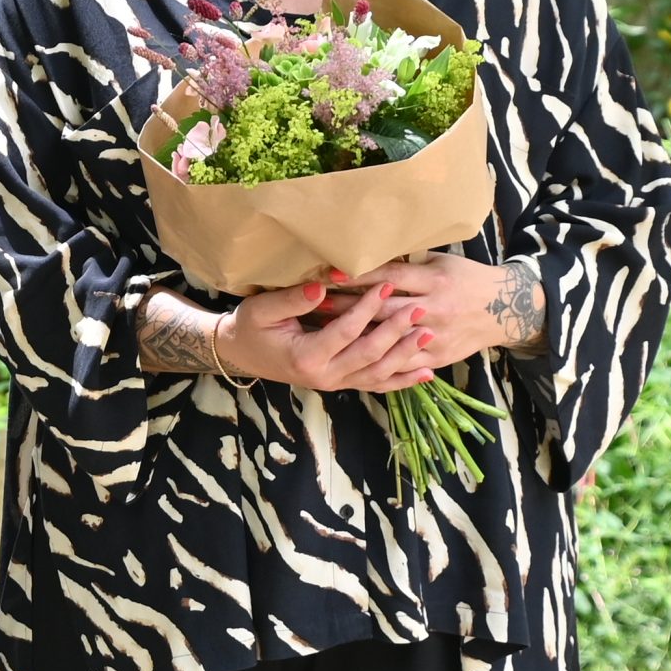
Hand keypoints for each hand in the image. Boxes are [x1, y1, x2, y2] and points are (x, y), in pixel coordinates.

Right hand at [219, 279, 438, 394]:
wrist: (242, 353)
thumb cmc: (250, 326)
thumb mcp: (262, 309)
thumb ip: (293, 300)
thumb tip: (322, 286)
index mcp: (306, 357)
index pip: (345, 331)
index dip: (366, 309)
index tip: (386, 286)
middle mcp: (325, 376)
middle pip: (369, 355)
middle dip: (396, 331)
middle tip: (418, 309)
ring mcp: (335, 383)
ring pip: (379, 374)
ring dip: (406, 355)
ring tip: (428, 334)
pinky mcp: (342, 383)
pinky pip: (377, 384)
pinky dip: (403, 380)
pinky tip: (426, 373)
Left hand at [321, 254, 548, 367]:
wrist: (507, 308)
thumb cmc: (465, 277)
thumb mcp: (440, 260)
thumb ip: (407, 261)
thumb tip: (366, 251)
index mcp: (434, 279)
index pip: (389, 278)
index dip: (358, 276)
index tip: (329, 274)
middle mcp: (436, 307)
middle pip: (384, 310)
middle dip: (348, 308)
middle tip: (315, 305)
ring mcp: (438, 334)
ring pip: (391, 338)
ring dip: (358, 335)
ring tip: (326, 331)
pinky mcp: (441, 355)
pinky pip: (406, 362)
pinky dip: (380, 360)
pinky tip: (353, 358)